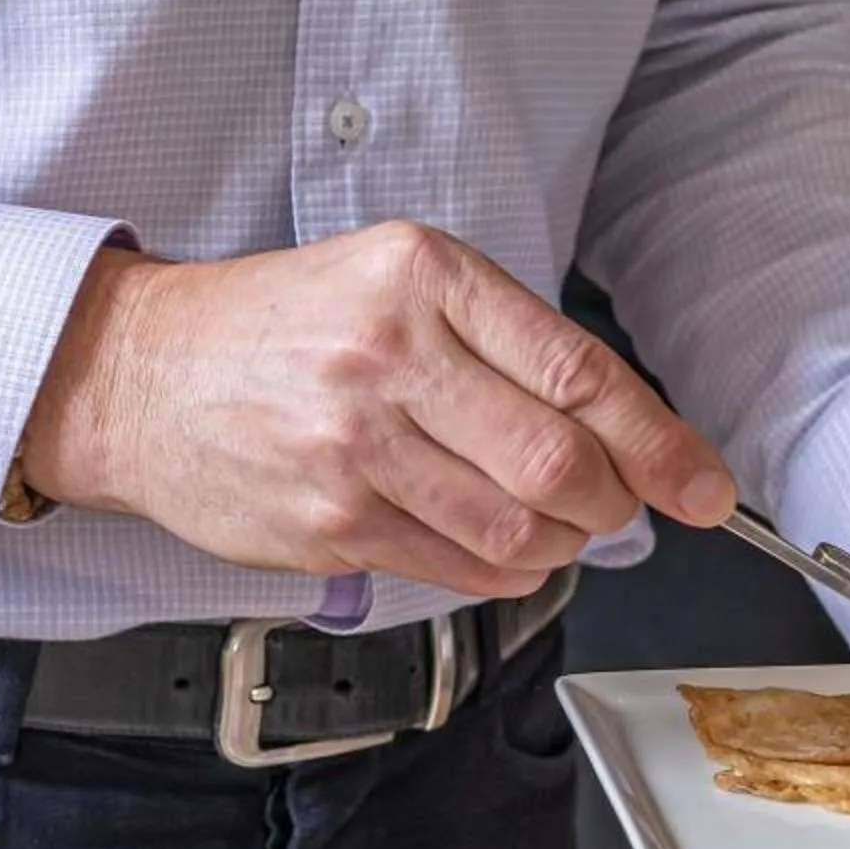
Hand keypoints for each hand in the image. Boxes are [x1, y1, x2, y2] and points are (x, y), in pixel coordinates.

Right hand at [18, 222, 736, 598]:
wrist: (143, 373)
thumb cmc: (289, 325)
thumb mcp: (405, 281)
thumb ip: (516, 344)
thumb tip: (637, 433)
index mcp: (426, 278)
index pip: (580, 374)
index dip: (661, 443)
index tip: (705, 484)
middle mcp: (391, 357)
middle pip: (562, 463)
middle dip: (617, 501)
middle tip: (621, 503)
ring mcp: (354, 447)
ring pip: (518, 529)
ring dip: (564, 542)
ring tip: (554, 522)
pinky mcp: (328, 522)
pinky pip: (461, 568)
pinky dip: (508, 570)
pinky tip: (498, 543)